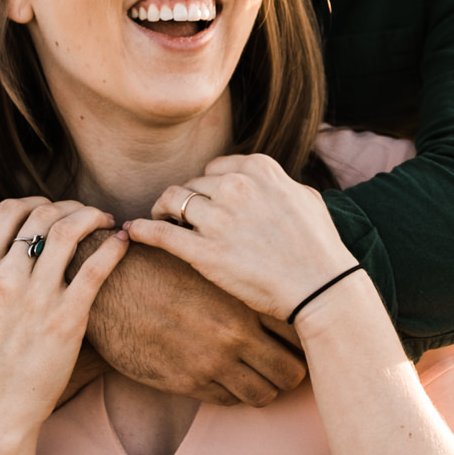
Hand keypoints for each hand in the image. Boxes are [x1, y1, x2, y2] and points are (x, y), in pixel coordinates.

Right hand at [0, 198, 126, 449]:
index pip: (9, 211)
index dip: (35, 203)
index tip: (51, 210)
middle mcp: (5, 278)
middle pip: (43, 216)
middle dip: (68, 207)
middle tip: (85, 215)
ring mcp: (37, 298)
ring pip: (69, 232)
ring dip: (92, 217)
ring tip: (105, 222)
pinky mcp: (67, 318)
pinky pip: (95, 269)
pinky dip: (113, 248)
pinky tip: (122, 242)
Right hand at [88, 243, 306, 406]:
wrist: (107, 287)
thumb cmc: (158, 267)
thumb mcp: (206, 263)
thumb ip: (240, 282)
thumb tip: (271, 290)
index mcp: (244, 300)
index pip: (299, 330)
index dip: (303, 337)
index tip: (298, 337)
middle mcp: (235, 335)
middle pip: (292, 370)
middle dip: (292, 370)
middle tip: (284, 364)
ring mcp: (212, 363)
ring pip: (264, 393)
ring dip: (265, 387)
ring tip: (258, 375)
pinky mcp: (187, 383)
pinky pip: (228, 401)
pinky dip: (234, 393)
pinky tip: (227, 378)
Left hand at [123, 155, 357, 325]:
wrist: (321, 286)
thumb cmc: (319, 247)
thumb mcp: (304, 198)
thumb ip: (276, 184)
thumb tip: (262, 183)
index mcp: (260, 169)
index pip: (216, 168)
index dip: (208, 186)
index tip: (207, 202)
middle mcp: (236, 187)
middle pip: (193, 184)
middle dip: (187, 201)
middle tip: (182, 218)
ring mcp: (219, 219)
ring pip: (172, 201)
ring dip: (163, 210)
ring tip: (161, 221)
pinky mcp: (206, 252)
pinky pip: (161, 233)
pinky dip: (143, 229)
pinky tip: (132, 231)